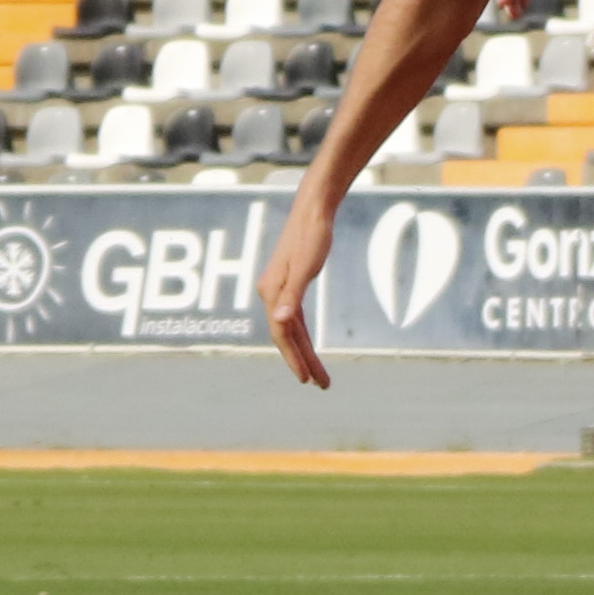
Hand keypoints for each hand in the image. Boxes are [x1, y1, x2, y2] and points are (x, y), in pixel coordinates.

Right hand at [252, 205, 334, 390]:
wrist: (314, 209)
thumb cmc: (312, 236)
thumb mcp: (306, 267)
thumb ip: (292, 295)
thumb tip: (280, 320)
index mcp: (272, 292)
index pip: (281, 334)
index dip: (293, 358)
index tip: (307, 379)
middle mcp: (271, 293)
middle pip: (287, 336)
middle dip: (303, 361)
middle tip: (321, 385)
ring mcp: (279, 290)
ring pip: (292, 330)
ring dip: (305, 352)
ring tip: (319, 375)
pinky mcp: (290, 284)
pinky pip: (295, 319)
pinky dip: (302, 336)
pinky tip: (309, 347)